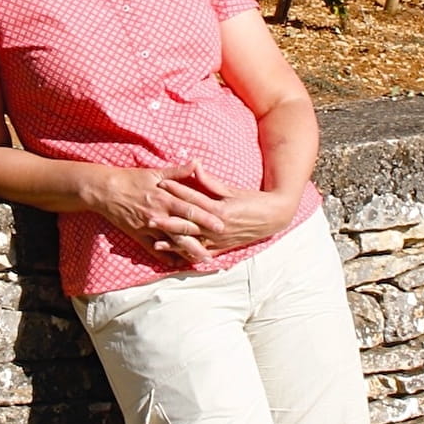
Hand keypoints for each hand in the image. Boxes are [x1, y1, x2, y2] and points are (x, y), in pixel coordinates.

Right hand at [86, 164, 226, 264]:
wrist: (106, 190)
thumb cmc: (131, 179)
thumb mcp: (155, 173)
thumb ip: (178, 171)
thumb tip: (196, 163)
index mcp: (164, 198)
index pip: (190, 209)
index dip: (206, 218)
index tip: (221, 226)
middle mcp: (158, 214)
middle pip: (184, 230)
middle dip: (201, 240)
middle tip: (217, 249)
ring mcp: (148, 226)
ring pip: (171, 243)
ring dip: (187, 252)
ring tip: (201, 260)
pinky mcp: (138, 235)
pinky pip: (153, 249)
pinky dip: (165, 257)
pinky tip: (176, 264)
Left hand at [155, 160, 296, 251]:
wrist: (273, 217)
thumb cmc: (253, 201)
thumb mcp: (232, 190)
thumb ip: (210, 182)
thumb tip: (195, 166)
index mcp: (220, 209)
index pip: (194, 198)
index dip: (177, 190)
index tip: (161, 183)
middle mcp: (218, 227)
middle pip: (189, 224)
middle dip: (168, 221)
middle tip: (149, 217)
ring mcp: (220, 240)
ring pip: (193, 242)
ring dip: (174, 242)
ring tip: (156, 241)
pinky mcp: (223, 248)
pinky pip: (202, 253)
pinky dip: (188, 255)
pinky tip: (174, 257)